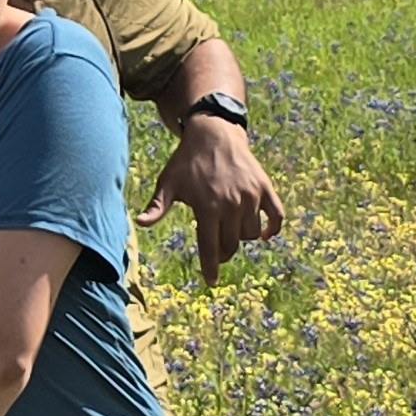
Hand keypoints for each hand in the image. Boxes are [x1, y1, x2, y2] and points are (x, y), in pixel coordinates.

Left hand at [137, 117, 287, 282]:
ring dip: (241, 238)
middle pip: (231, 245)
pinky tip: (264, 235)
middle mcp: (231, 205)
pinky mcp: (265, 188)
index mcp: (207, 208)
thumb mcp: (167, 183)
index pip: (210, 248)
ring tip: (230, 230)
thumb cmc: (186, 161)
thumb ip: (157, 206)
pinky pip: (276, 216)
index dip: (210, 268)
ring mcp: (251, 197)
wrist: (214, 133)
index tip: (211, 282)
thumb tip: (139, 224)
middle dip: (223, 254)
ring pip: (251, 234)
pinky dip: (272, 229)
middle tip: (217, 252)